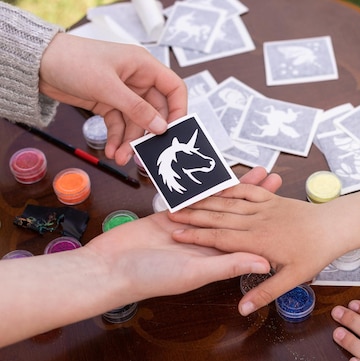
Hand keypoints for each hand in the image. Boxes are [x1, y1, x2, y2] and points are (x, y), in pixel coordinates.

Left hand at [39, 33, 186, 164]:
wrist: (38, 62)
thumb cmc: (73, 61)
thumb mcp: (108, 87)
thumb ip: (137, 109)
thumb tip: (161, 127)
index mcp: (143, 66)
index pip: (174, 88)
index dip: (178, 110)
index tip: (174, 131)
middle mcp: (137, 79)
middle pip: (155, 111)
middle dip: (147, 133)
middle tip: (144, 152)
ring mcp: (122, 92)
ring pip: (135, 122)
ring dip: (129, 141)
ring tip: (119, 157)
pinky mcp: (107, 102)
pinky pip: (119, 124)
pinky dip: (116, 138)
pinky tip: (111, 149)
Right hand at [88, 167, 281, 300]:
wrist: (110, 268)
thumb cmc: (151, 278)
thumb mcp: (194, 272)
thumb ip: (229, 264)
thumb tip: (265, 263)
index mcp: (216, 255)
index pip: (246, 235)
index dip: (265, 220)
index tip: (283, 206)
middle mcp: (206, 241)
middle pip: (237, 215)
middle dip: (256, 197)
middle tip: (274, 178)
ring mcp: (189, 227)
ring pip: (217, 203)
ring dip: (236, 188)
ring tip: (254, 172)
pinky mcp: (170, 216)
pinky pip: (192, 198)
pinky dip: (205, 186)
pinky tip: (218, 174)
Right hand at [169, 182, 344, 315]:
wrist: (337, 225)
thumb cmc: (316, 252)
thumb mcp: (292, 278)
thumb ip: (264, 291)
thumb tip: (245, 307)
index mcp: (257, 242)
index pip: (219, 239)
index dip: (196, 236)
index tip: (176, 233)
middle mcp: (257, 222)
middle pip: (219, 217)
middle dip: (194, 215)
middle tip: (173, 214)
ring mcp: (263, 207)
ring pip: (229, 202)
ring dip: (207, 199)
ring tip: (187, 198)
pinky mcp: (271, 199)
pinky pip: (247, 189)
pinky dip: (231, 186)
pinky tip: (219, 184)